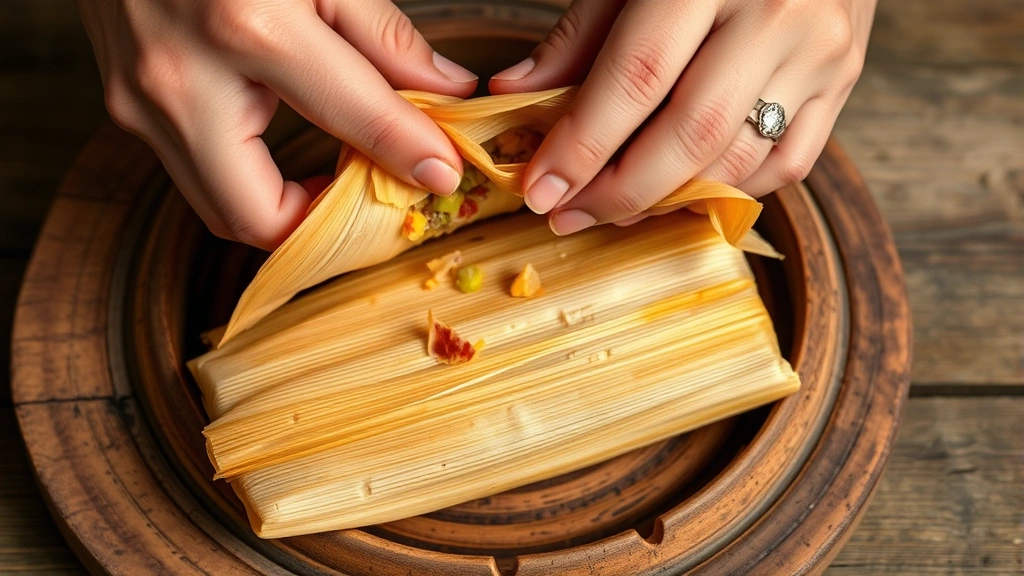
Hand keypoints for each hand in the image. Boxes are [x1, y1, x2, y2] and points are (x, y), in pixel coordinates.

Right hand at [77, 0, 478, 248]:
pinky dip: (248, 180)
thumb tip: (446, 90)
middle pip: (257, 219)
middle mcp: (181, 82)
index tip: (442, 173)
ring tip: (335, 167)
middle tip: (371, 190)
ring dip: (283, 209)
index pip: (353, 120)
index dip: (410, 154)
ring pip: (219, 208)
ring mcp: (139, 101)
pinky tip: (288, 145)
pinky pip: (197, 172)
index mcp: (247, 29)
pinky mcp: (125, 106)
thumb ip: (384, 35)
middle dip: (322, 224)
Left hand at [489, 0, 874, 234]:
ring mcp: (820, 52)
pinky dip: (729, 189)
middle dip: (619, 191)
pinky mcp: (843, 83)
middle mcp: (775, 13)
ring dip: (667, 199)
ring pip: (738, 158)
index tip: (540, 190)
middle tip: (569, 215)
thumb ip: (580, 33)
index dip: (582, 145)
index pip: (636, 79)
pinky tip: (681, 191)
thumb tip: (514, 92)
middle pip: (690, 134)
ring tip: (614, 208)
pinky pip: (787, 164)